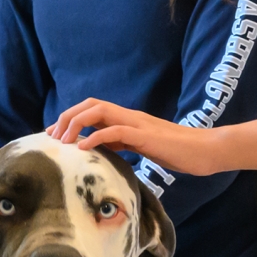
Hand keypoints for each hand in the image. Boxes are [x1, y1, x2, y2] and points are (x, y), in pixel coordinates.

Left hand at [49, 99, 231, 175]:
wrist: (205, 150)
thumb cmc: (178, 152)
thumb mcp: (143, 148)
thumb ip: (124, 144)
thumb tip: (102, 149)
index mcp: (128, 119)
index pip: (93, 109)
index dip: (70, 118)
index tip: (54, 134)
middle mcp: (130, 116)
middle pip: (90, 104)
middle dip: (67, 117)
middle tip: (52, 136)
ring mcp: (137, 123)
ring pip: (99, 111)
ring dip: (76, 124)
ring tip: (62, 141)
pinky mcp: (145, 135)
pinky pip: (116, 131)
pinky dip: (96, 137)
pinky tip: (83, 147)